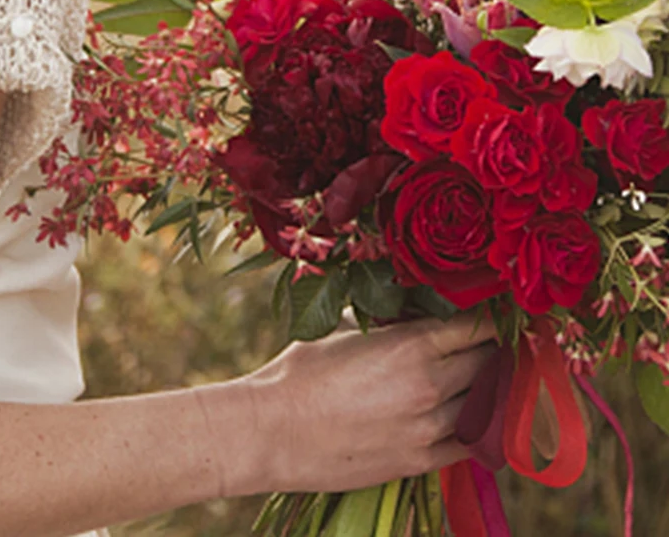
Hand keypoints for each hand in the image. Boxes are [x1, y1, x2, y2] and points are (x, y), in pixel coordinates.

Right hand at [238, 311, 496, 495]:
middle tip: (488, 341)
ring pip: (486, 405)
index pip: (476, 326)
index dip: (490, 317)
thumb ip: (386, 320)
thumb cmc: (302, 371)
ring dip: (486, 388)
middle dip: (491, 350)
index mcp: (411, 345)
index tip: (494, 313)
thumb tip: (411, 312)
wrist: (276, 430)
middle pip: (488, 363)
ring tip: (479, 376)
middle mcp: (431, 386)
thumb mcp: (344, 327)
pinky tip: (471, 415)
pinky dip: (477, 427)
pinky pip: (471, 443)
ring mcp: (430, 428)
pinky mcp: (422, 460)